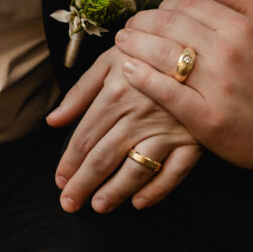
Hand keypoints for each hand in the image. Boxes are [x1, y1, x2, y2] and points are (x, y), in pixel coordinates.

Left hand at [47, 46, 202, 212]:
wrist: (199, 45)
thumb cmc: (149, 50)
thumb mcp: (110, 60)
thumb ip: (80, 92)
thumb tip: (53, 121)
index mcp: (117, 94)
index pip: (85, 138)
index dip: (69, 163)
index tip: (60, 181)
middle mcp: (140, 115)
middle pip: (104, 157)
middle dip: (83, 184)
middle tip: (70, 203)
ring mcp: (169, 129)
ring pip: (137, 169)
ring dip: (115, 191)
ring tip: (99, 206)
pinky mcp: (195, 138)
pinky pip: (175, 171)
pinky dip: (157, 190)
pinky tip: (139, 202)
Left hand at [116, 0, 252, 177]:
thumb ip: (244, 3)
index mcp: (242, 29)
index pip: (188, 4)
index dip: (164, 5)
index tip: (154, 13)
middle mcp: (227, 52)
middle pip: (170, 25)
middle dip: (142, 22)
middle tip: (128, 26)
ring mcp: (215, 85)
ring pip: (163, 54)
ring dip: (135, 45)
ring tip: (121, 43)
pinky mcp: (205, 117)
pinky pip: (166, 91)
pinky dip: (143, 78)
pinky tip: (128, 70)